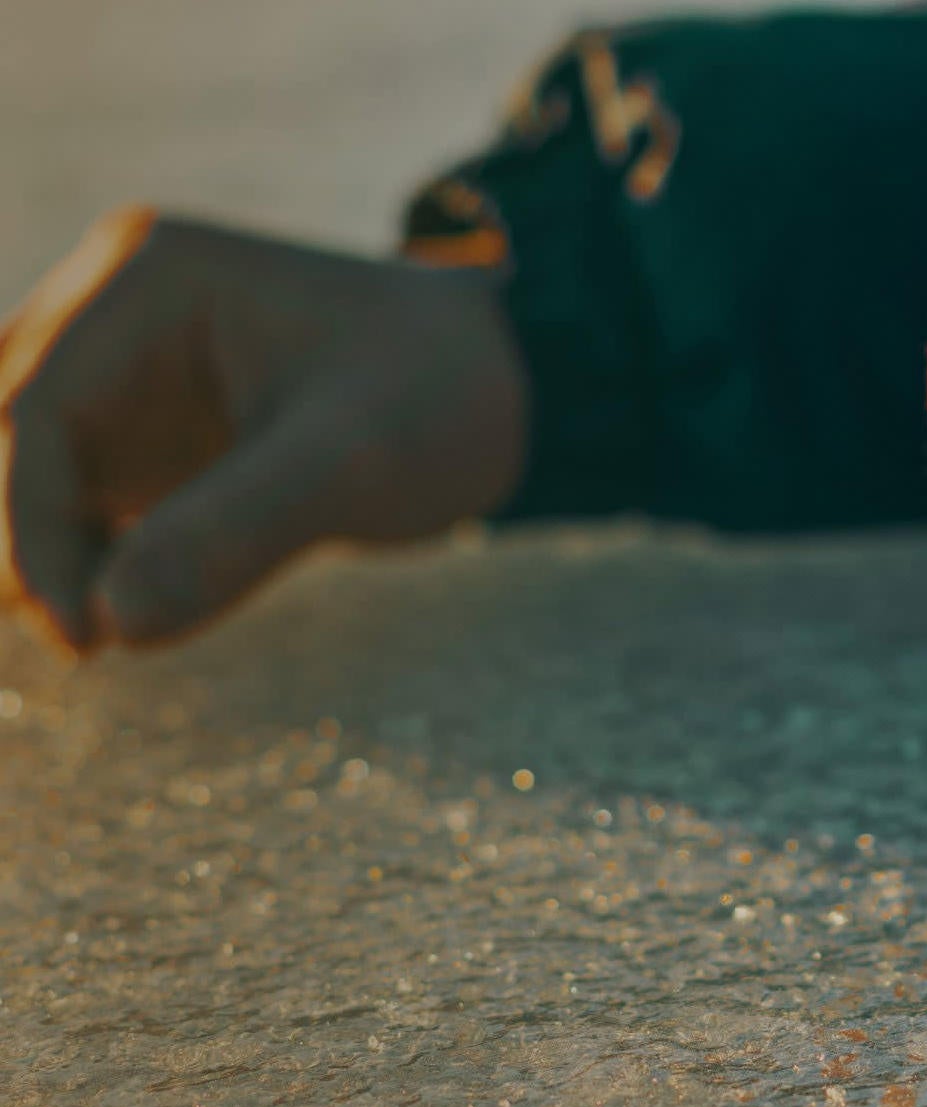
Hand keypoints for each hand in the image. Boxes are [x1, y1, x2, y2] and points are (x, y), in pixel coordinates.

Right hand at [0, 207, 528, 651]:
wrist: (513, 385)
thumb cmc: (444, 396)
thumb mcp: (355, 461)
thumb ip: (238, 530)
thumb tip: (112, 623)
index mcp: (148, 278)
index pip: (33, 413)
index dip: (33, 531)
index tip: (84, 636)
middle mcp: (115, 314)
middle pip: (14, 441)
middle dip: (36, 545)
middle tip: (92, 644)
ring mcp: (129, 375)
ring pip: (41, 480)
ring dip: (57, 558)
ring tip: (112, 636)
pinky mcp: (153, 434)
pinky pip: (89, 508)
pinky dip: (100, 564)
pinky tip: (142, 619)